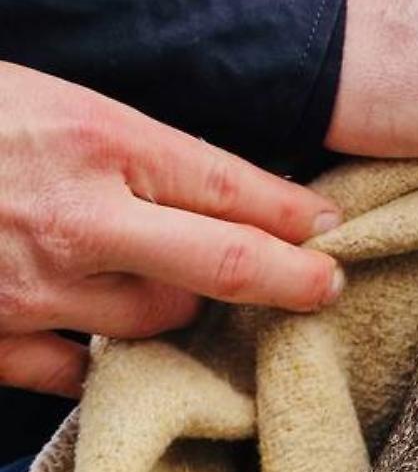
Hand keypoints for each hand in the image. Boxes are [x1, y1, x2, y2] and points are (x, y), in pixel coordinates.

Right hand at [0, 64, 344, 396]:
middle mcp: (81, 221)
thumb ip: (121, 143)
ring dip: (181, 307)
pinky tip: (105, 343)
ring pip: (158, 321)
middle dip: (292, 279)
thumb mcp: (50, 97)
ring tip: (180, 289)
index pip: (230, 187)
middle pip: (223, 267)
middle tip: (326, 285)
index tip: (328, 227)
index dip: (293, 213)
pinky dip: (97, 359)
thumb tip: (198, 181)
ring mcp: (37, 289)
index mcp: (100, 142)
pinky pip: (77, 374)